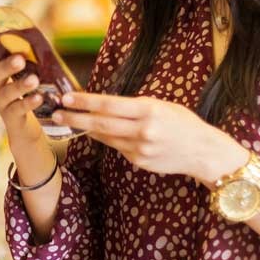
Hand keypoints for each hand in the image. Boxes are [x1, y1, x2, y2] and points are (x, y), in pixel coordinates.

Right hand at [0, 29, 44, 147]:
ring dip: (20, 85)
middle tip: (20, 59)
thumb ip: (30, 59)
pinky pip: (17, 109)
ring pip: (6, 92)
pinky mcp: (11, 118)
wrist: (29, 127)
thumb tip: (36, 40)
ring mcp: (1, 103)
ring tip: (34, 80)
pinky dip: (27, 103)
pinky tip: (38, 98)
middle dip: (6, 66)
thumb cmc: (30, 93)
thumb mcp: (30, 73)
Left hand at [53, 92, 246, 183]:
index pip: (109, 104)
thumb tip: (104, 105)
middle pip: (101, 123)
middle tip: (56, 113)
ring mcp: (140, 149)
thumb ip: (134, 106)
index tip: (66, 97)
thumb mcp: (161, 105)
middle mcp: (142, 130)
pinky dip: (107, 139)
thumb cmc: (183, 123)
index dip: (85, 101)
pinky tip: (99, 133)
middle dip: (75, 118)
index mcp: (149, 110)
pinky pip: (117, 148)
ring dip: (85, 129)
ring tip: (68, 122)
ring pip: (105, 137)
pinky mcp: (138, 162)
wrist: (203, 152)